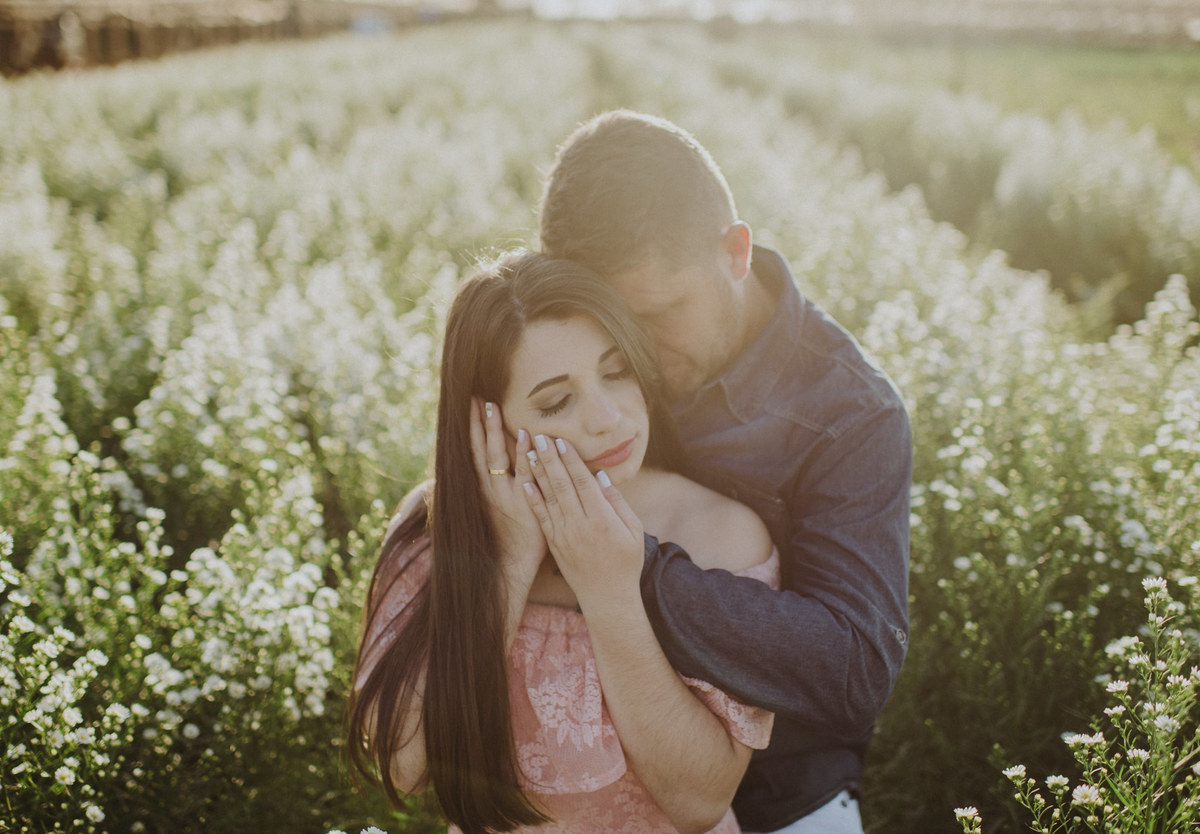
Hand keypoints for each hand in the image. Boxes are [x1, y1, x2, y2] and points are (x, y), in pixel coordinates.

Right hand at [469, 398, 544, 579]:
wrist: (509, 569)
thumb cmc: (501, 543)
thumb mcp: (490, 514)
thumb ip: (488, 491)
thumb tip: (484, 471)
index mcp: (480, 490)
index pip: (473, 452)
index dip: (471, 429)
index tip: (469, 405)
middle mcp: (488, 489)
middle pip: (479, 449)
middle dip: (476, 422)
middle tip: (475, 397)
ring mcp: (505, 495)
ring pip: (496, 457)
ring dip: (494, 431)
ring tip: (492, 406)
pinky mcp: (524, 502)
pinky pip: (524, 473)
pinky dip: (524, 454)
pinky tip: (525, 435)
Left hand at [521, 434, 643, 603]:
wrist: (607, 597)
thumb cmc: (626, 562)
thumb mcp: (633, 531)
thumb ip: (617, 502)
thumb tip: (600, 476)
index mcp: (602, 519)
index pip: (583, 482)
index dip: (571, 460)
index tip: (562, 440)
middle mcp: (579, 524)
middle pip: (562, 484)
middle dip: (550, 458)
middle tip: (539, 435)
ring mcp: (564, 534)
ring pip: (548, 497)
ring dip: (538, 472)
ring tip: (529, 450)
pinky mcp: (554, 544)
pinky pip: (541, 516)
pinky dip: (533, 498)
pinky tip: (525, 482)